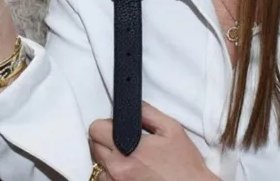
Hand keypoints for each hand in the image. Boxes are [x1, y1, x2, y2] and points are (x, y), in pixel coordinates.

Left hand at [89, 103, 219, 180]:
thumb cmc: (184, 165)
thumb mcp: (171, 129)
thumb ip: (147, 113)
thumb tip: (132, 106)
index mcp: (129, 148)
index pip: (96, 129)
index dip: (106, 125)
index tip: (115, 128)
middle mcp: (118, 169)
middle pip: (94, 146)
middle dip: (106, 141)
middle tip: (126, 143)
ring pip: (98, 165)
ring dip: (108, 160)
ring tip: (129, 160)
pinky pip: (105, 180)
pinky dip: (113, 176)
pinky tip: (130, 173)